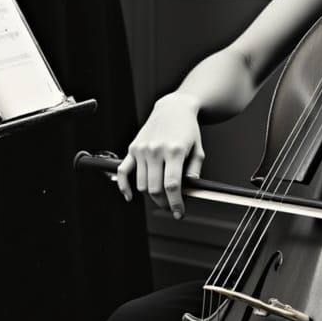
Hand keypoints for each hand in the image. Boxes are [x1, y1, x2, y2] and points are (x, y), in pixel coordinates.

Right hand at [116, 93, 205, 218]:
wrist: (173, 108)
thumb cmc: (187, 129)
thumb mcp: (198, 150)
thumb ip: (194, 172)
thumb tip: (187, 190)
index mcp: (174, 151)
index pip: (172, 186)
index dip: (175, 203)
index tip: (178, 212)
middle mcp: (156, 150)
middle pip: (155, 189)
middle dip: (163, 203)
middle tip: (170, 205)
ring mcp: (142, 150)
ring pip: (142, 185)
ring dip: (151, 195)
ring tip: (161, 195)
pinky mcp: (133, 148)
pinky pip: (123, 172)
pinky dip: (124, 187)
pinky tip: (129, 196)